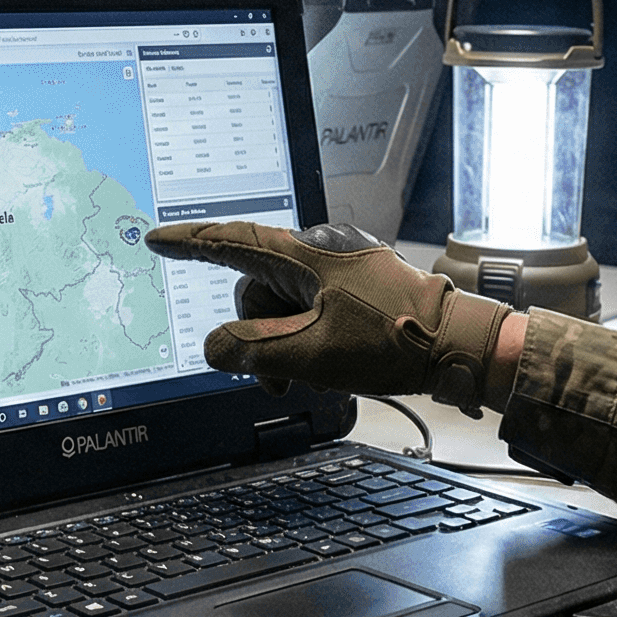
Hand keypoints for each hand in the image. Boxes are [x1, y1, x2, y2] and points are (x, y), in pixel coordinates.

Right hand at [145, 221, 515, 410]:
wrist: (459, 347)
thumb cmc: (395, 340)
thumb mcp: (315, 353)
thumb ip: (256, 351)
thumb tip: (216, 347)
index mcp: (306, 254)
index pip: (232, 242)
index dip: (190, 244)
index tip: (157, 239)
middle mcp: (319, 253)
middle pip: (257, 291)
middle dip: (259, 336)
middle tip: (279, 377)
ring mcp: (339, 269)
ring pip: (282, 307)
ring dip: (285, 344)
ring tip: (311, 375)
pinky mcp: (355, 287)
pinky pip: (309, 310)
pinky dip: (306, 339)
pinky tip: (327, 365)